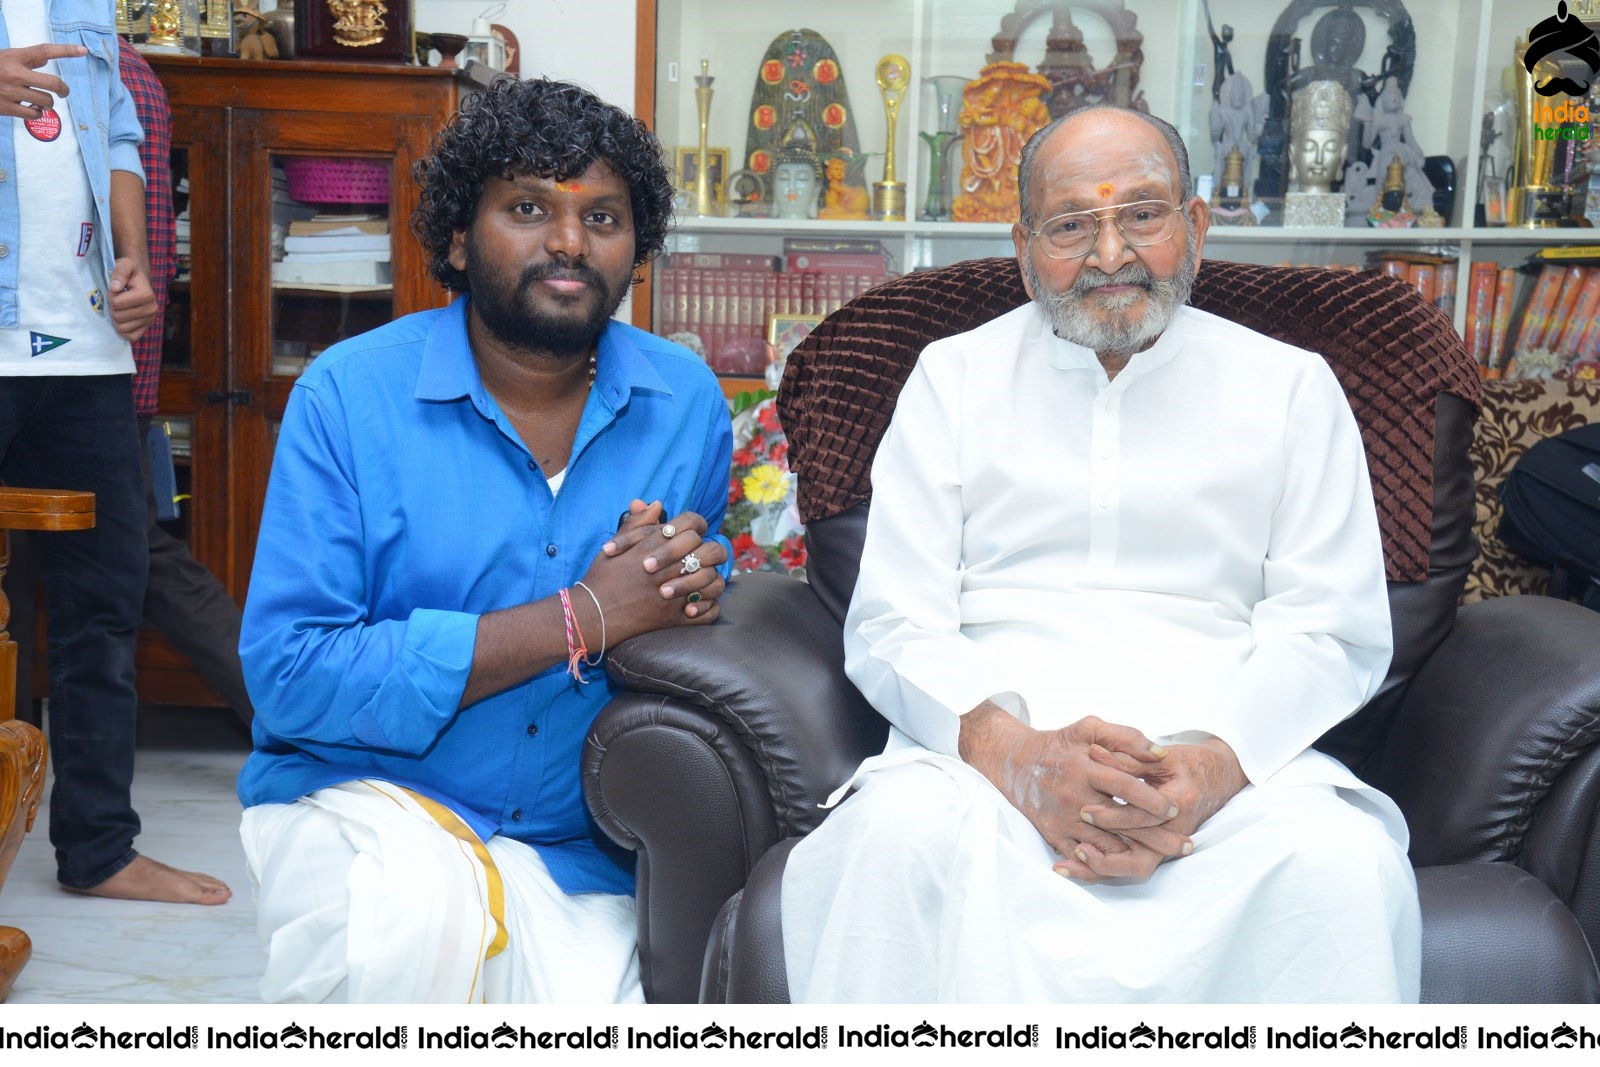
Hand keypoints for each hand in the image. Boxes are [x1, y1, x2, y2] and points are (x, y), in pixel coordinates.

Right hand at [0, 44, 82, 118]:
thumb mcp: (7, 57)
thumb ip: (27, 59)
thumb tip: (45, 60)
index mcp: (15, 57)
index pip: (45, 51)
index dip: (66, 50)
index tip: (82, 50)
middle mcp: (15, 73)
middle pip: (54, 83)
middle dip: (63, 89)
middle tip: (63, 92)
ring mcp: (12, 91)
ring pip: (46, 101)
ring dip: (47, 102)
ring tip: (39, 100)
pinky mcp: (8, 108)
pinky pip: (35, 114)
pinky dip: (36, 113)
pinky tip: (30, 108)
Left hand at [108, 257, 156, 340]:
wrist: (139, 281)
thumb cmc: (129, 273)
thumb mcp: (124, 265)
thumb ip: (120, 272)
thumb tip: (115, 287)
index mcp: (147, 295)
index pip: (117, 303)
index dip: (110, 296)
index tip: (114, 289)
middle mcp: (152, 309)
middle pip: (119, 317)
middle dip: (112, 308)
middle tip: (115, 300)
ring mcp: (150, 321)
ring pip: (122, 328)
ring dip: (115, 319)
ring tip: (118, 309)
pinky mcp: (146, 328)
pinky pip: (130, 337)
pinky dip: (122, 330)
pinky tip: (121, 320)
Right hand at [580, 508, 727, 639]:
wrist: (591, 615)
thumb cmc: (601, 578)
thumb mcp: (614, 546)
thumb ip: (636, 523)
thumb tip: (656, 504)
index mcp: (652, 546)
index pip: (690, 524)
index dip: (697, 525)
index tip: (694, 533)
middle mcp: (666, 568)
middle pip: (706, 549)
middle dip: (708, 550)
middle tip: (701, 556)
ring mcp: (671, 595)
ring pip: (711, 579)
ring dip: (710, 577)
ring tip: (701, 579)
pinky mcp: (672, 618)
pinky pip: (706, 612)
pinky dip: (708, 607)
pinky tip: (699, 603)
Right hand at [958, 707, 1186, 882]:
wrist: (1014, 763)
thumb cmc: (1059, 744)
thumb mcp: (1089, 728)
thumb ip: (1126, 736)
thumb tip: (1159, 753)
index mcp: (1083, 768)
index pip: (1124, 787)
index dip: (1151, 799)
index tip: (1174, 809)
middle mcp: (1072, 796)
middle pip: (1121, 822)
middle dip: (1156, 836)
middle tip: (1184, 844)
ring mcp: (1062, 819)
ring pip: (1105, 845)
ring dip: (1138, 853)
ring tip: (1165, 857)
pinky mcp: (1054, 835)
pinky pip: (1083, 857)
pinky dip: (1107, 864)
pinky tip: (1130, 865)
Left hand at [1079, 736, 1248, 853]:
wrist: (1219, 778)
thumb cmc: (1190, 763)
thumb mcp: (1162, 757)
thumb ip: (1129, 759)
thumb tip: (1093, 754)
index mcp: (1179, 802)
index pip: (1143, 818)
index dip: (1114, 817)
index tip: (1086, 810)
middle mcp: (1176, 830)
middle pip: (1140, 858)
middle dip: (1105, 856)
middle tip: (1077, 845)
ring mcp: (1168, 843)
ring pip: (1134, 867)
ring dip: (1102, 869)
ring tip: (1070, 862)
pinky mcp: (1158, 847)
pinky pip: (1131, 862)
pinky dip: (1105, 865)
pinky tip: (1077, 862)